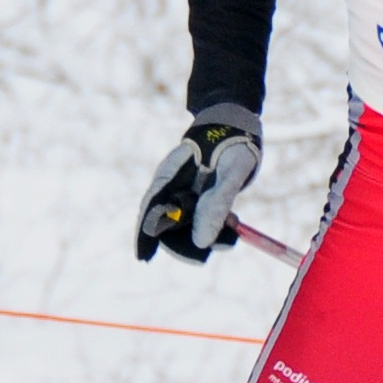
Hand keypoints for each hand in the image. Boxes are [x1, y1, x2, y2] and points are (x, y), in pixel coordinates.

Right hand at [135, 104, 261, 262]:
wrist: (238, 124)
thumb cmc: (232, 142)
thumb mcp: (231, 170)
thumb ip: (218, 202)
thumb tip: (201, 241)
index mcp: (170, 174)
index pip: (150, 208)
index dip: (144, 235)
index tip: (143, 258)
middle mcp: (172, 186)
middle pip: (166, 223)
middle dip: (186, 242)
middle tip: (221, 243)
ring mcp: (184, 192)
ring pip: (185, 225)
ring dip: (205, 235)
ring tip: (233, 229)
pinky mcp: (198, 197)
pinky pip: (200, 220)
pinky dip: (214, 227)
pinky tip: (233, 222)